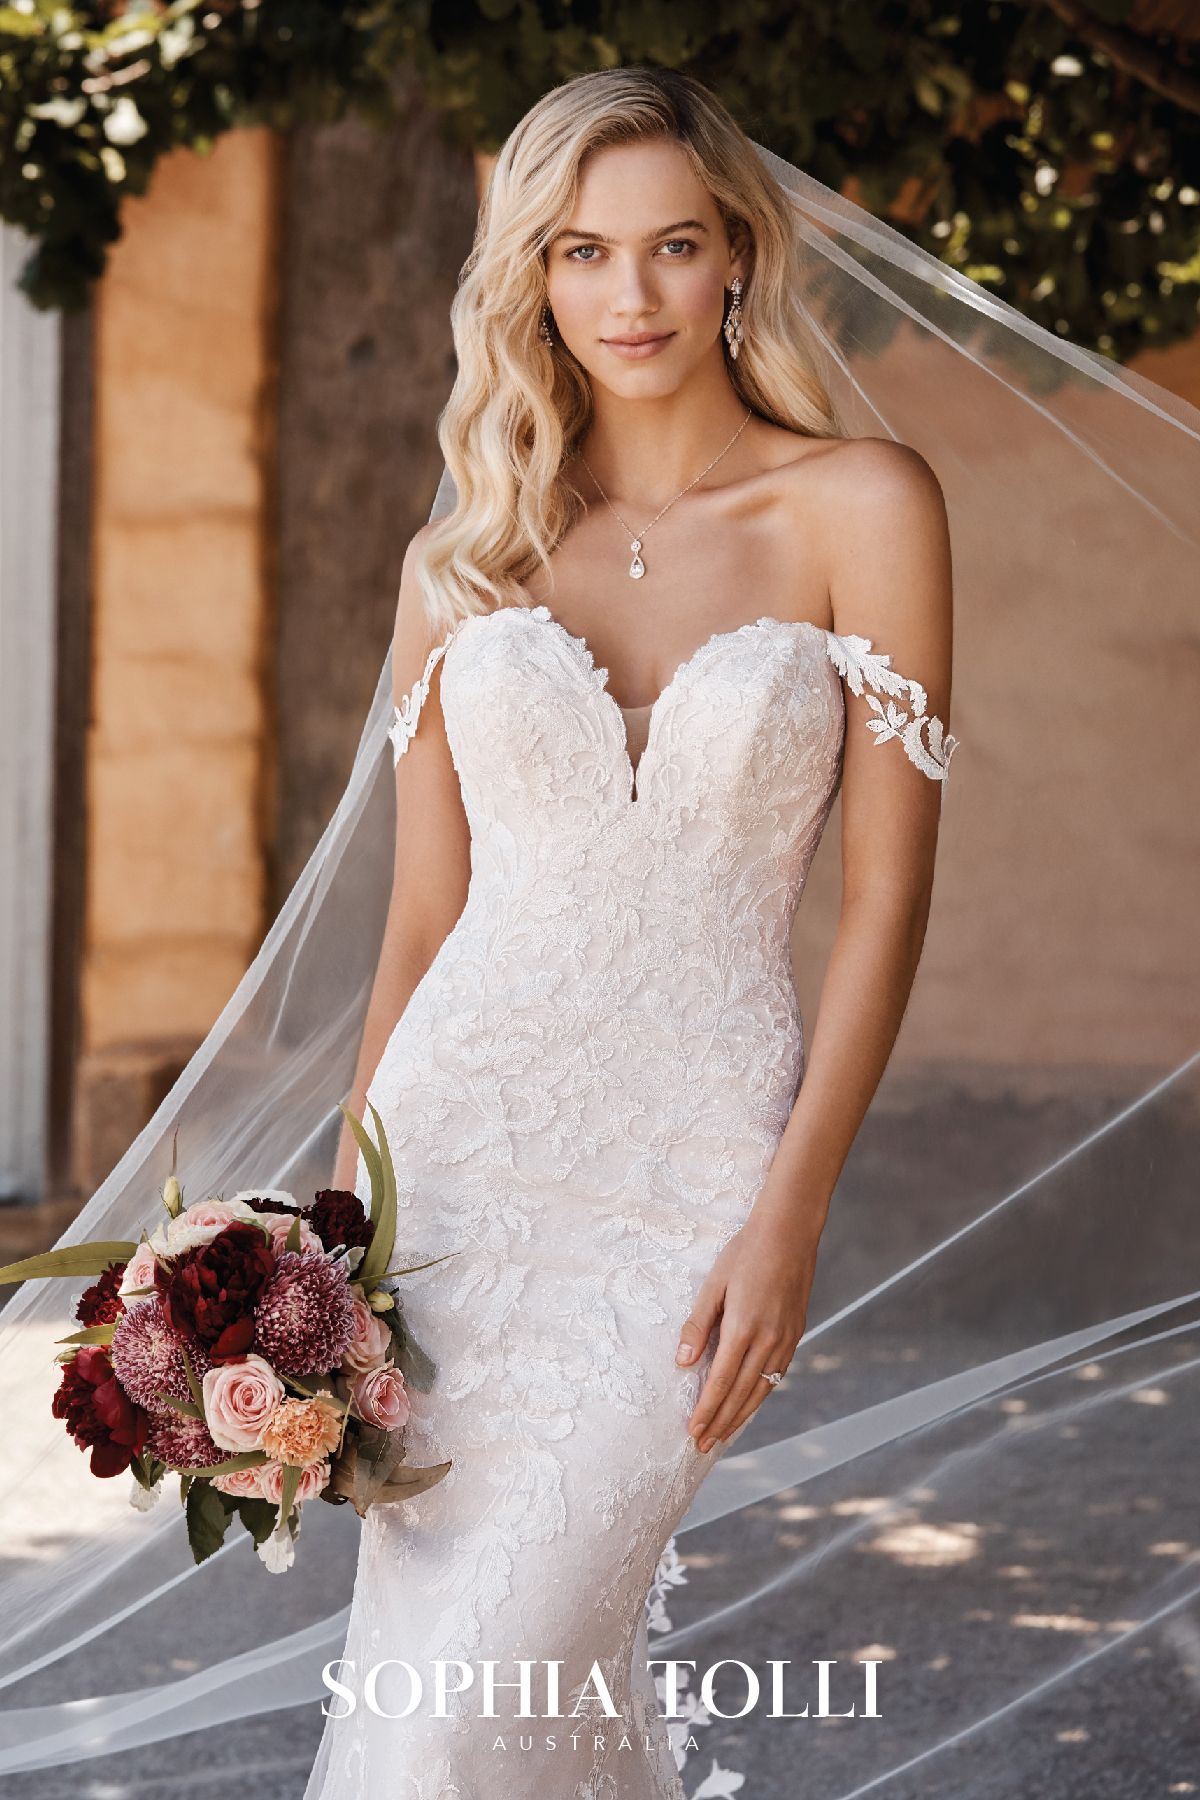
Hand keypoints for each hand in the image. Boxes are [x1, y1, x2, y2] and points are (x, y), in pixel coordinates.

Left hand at [675, 1211, 819, 1454]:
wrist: (789, 1233)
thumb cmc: (745, 1253)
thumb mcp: (714, 1285)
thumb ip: (698, 1325)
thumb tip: (683, 1362)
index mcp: (744, 1327)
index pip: (722, 1381)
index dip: (706, 1410)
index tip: (692, 1431)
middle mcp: (768, 1340)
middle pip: (741, 1393)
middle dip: (720, 1422)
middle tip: (702, 1446)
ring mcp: (785, 1339)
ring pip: (762, 1389)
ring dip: (740, 1415)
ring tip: (722, 1435)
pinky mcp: (795, 1334)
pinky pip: (776, 1375)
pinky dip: (760, 1396)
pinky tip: (748, 1405)